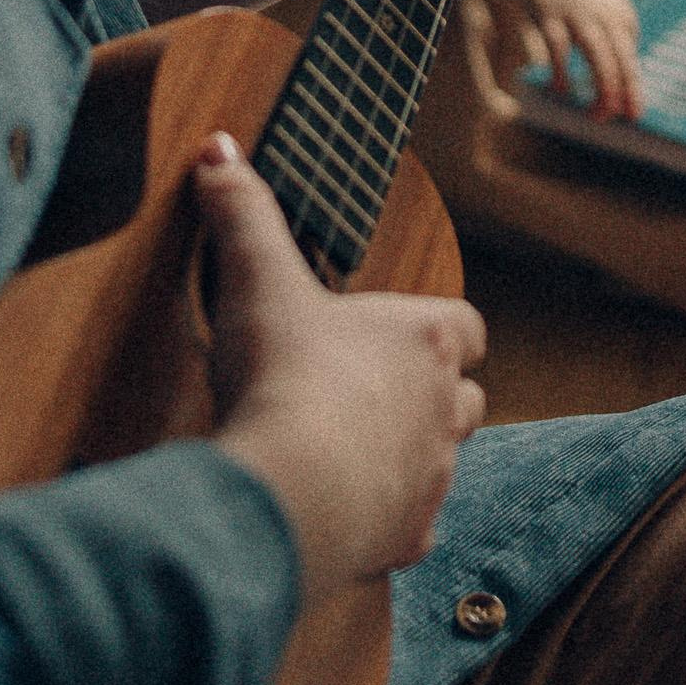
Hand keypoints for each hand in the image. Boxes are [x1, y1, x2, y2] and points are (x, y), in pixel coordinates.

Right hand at [196, 137, 486, 609]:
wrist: (290, 486)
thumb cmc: (283, 375)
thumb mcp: (256, 280)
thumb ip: (241, 213)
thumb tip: (219, 148)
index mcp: (426, 337)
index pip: (464, 326)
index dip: (436, 329)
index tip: (398, 333)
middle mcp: (446, 406)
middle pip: (466, 397)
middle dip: (430, 396)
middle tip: (372, 395)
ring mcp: (434, 475)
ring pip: (445, 461)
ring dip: (411, 454)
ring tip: (356, 452)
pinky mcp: (412, 536)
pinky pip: (413, 526)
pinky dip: (384, 518)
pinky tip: (343, 514)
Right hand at [519, 0, 642, 117]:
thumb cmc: (587, 3)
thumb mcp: (610, 20)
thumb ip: (617, 52)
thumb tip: (622, 94)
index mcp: (622, 22)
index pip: (630, 62)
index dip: (633, 90)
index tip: (633, 116)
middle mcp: (605, 19)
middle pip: (620, 59)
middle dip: (620, 92)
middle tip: (612, 119)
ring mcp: (578, 16)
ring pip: (597, 53)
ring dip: (602, 84)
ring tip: (596, 113)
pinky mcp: (549, 16)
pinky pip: (558, 47)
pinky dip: (561, 70)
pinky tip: (561, 89)